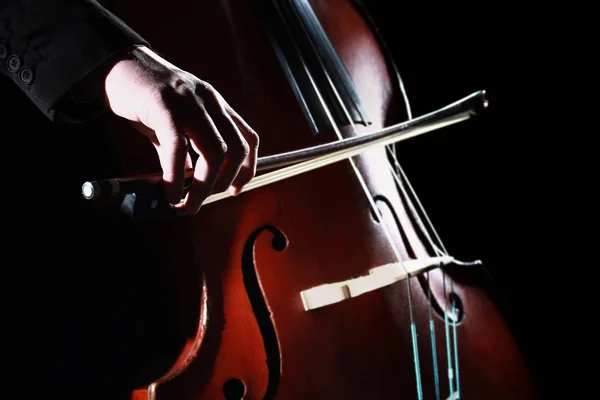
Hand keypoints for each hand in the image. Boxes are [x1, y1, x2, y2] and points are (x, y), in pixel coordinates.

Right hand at [103, 45, 258, 214]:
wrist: (115, 64)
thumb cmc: (143, 96)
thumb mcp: (173, 121)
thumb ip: (186, 148)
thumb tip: (189, 181)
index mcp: (216, 104)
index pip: (248, 139)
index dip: (246, 169)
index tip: (233, 190)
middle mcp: (209, 101)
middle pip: (236, 149)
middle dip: (223, 182)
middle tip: (201, 200)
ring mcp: (189, 102)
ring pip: (214, 151)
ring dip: (203, 186)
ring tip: (186, 203)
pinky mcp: (164, 105)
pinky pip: (178, 148)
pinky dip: (176, 176)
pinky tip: (170, 191)